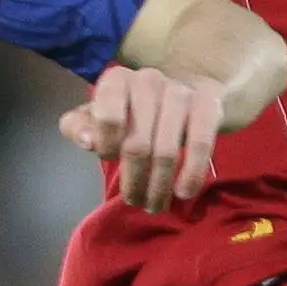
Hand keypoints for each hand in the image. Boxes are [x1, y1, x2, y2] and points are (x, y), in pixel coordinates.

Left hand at [61, 64, 225, 213]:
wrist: (178, 95)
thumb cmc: (129, 112)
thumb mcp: (95, 118)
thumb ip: (78, 126)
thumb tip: (89, 141)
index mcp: (117, 80)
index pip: (108, 118)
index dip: (107, 146)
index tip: (110, 158)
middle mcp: (149, 80)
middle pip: (137, 144)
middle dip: (134, 181)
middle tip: (135, 201)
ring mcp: (180, 91)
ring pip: (167, 151)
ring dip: (159, 187)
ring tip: (155, 205)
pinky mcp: (208, 105)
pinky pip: (200, 145)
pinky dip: (191, 175)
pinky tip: (183, 193)